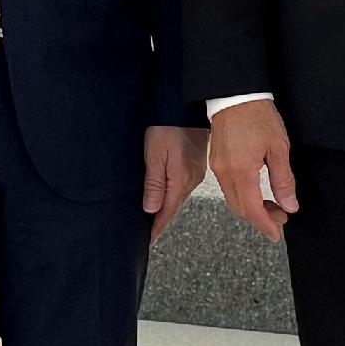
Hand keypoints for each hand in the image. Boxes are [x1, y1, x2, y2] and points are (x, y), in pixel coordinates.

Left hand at [142, 126, 208, 241]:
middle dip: (161, 219)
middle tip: (149, 232)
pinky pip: (183, 184)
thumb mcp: (155, 155)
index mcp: (181, 181)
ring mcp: (195, 171)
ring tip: (155, 217)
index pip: (167, 212)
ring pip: (179, 196)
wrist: (184, 105)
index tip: (149, 240)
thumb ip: (153, 184)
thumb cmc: (168, 126)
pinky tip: (167, 194)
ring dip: (167, 206)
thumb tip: (150, 210)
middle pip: (174, 206)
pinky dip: (173, 193)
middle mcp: (191, 179)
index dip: (157, 227)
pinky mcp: (195, 162)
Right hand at [207, 100, 301, 243]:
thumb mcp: (279, 148)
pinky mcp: (217, 161)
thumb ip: (283, 180)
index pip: (252, 210)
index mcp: (242, 172)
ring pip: (233, 200)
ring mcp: (218, 167)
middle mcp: (226, 173)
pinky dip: (243, 196)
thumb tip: (289, 204)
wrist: (236, 95)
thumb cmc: (257, 116)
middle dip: (261, 218)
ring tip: (272, 205)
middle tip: (280, 218)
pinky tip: (256, 192)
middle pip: (241, 209)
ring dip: (252, 208)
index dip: (266, 225)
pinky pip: (228, 188)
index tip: (277, 234)